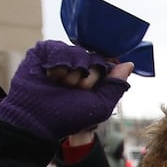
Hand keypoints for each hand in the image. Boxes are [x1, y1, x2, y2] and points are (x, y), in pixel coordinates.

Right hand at [0, 40, 133, 140]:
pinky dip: (58, 65)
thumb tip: (129, 64)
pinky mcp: (44, 51)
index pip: (106, 63)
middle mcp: (77, 65)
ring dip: (71, 74)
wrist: (37, 119)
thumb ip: (116, 85)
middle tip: (72, 91)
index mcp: (90, 77)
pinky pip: (60, 48)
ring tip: (58, 85)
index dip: (101, 74)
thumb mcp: (100, 105)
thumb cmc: (67, 116)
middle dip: (86, 78)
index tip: (90, 88)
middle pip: (95, 57)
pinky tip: (50, 76)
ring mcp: (61, 57)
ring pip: (78, 53)